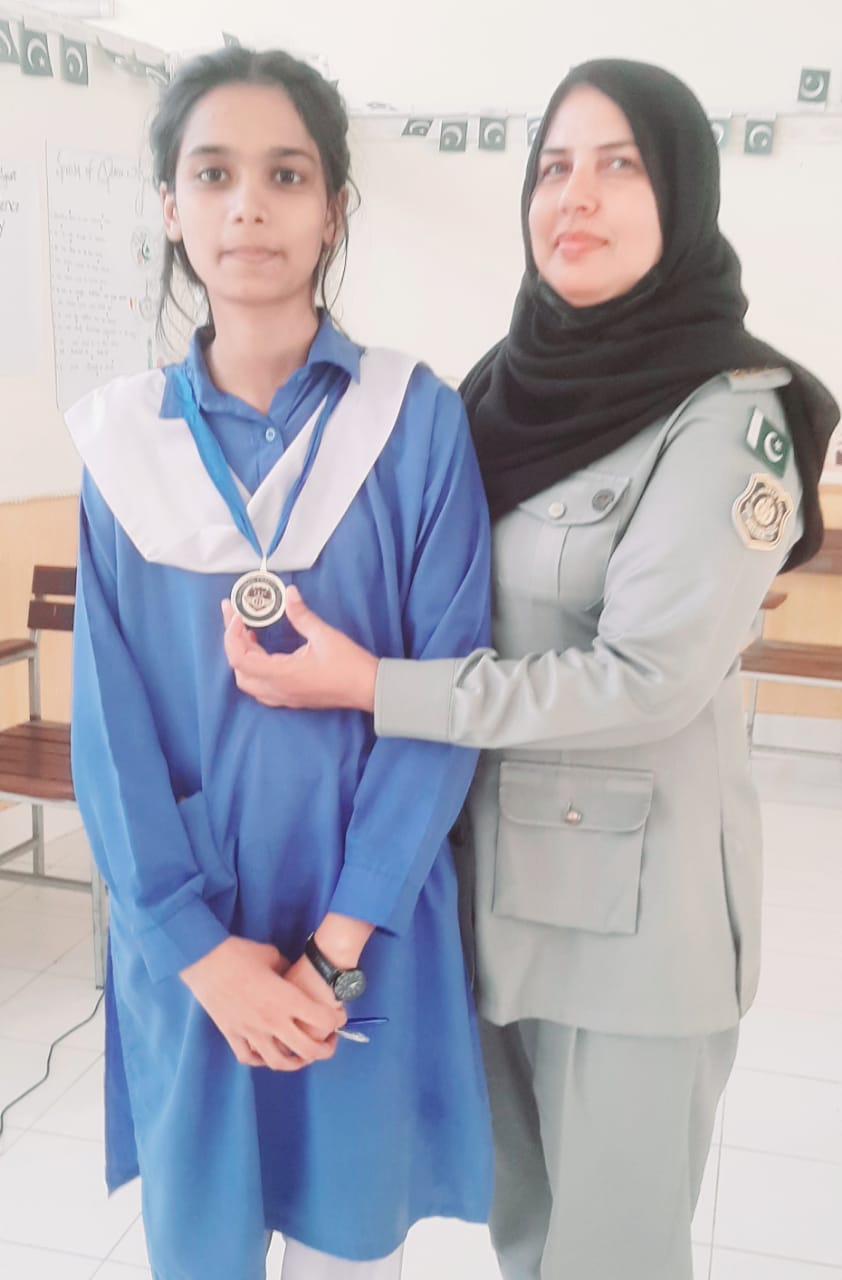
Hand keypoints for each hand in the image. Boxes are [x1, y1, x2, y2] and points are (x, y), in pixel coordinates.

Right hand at [180, 936, 343, 1070]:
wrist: (204, 960)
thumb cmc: (239, 953)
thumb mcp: (272, 956)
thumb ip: (286, 970)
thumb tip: (292, 975)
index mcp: (286, 999)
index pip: (323, 1019)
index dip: (337, 1020)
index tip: (339, 1016)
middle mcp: (272, 1021)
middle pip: (308, 1050)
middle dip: (326, 1049)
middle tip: (329, 1042)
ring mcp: (251, 1032)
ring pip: (279, 1062)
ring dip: (296, 1062)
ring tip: (302, 1056)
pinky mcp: (232, 1035)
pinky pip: (250, 1058)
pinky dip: (262, 1060)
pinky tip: (269, 1053)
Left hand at [220, 588, 377, 711]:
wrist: (369, 689)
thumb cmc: (350, 666)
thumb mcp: (324, 635)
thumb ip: (301, 615)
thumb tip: (289, 593)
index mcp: (282, 674)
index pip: (240, 658)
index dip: (232, 635)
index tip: (236, 615)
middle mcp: (278, 689)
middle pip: (239, 670)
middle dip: (233, 643)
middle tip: (237, 619)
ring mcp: (285, 697)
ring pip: (248, 682)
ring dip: (243, 658)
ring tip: (249, 634)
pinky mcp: (292, 698)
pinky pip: (262, 688)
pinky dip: (255, 670)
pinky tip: (264, 654)